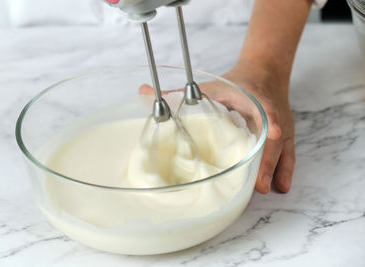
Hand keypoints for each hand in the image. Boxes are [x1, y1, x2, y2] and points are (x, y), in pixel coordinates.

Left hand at [139, 60, 294, 193]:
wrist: (265, 73)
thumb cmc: (238, 82)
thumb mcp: (212, 86)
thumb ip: (178, 92)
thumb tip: (143, 92)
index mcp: (254, 99)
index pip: (265, 109)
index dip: (270, 120)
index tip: (273, 131)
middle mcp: (270, 113)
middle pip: (272, 138)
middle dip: (266, 160)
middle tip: (257, 183)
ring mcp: (279, 125)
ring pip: (281, 149)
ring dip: (274, 169)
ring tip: (263, 188)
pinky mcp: (283, 134)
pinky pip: (288, 153)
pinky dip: (285, 169)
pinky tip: (281, 187)